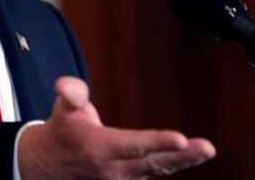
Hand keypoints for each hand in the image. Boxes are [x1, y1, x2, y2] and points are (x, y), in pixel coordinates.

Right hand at [18, 77, 215, 179]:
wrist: (47, 166)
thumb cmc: (62, 131)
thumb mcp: (62, 110)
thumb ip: (70, 94)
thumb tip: (66, 84)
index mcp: (98, 148)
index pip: (133, 145)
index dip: (157, 142)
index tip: (181, 138)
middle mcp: (112, 169)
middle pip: (152, 163)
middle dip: (182, 157)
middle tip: (207, 147)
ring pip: (156, 170)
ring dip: (183, 161)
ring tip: (205, 149)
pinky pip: (153, 174)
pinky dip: (173, 165)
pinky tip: (193, 155)